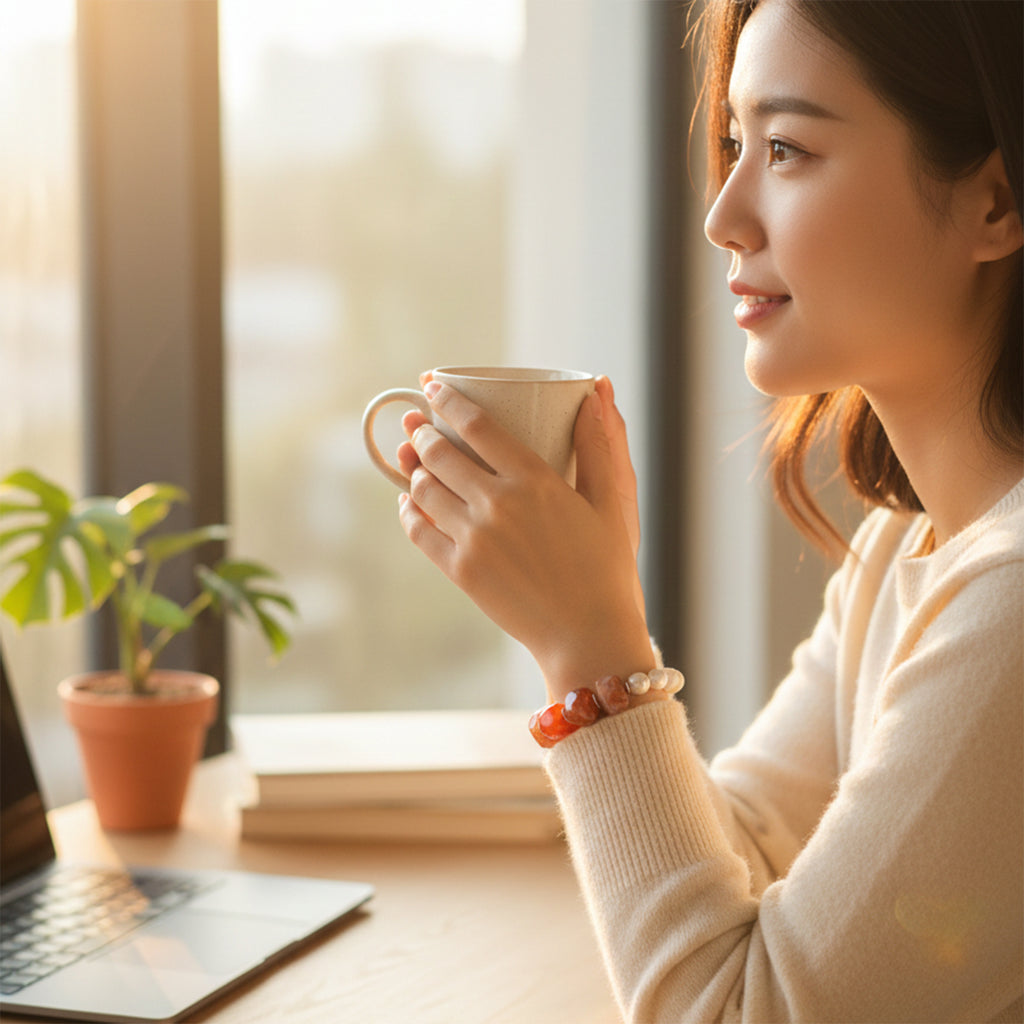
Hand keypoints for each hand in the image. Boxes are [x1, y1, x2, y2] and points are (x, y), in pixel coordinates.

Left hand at [396, 378, 653, 699]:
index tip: (432, 385)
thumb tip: (597, 389)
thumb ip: (601, 443)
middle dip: (421, 432)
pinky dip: (408, 510)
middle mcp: (497, 505)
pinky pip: (418, 530)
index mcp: (534, 480)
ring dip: (412, 468)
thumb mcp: (612, 501)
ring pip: (423, 489)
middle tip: (417, 424)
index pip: (475, 424)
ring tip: (412, 460)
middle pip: (439, 453)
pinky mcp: (460, 571)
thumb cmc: (607, 568)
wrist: (588, 637)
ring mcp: (473, 539)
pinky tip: (410, 502)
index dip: (446, 398)